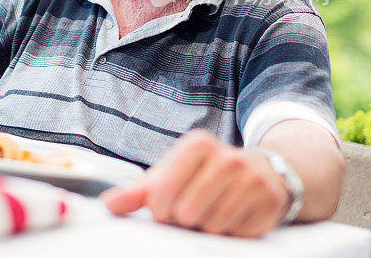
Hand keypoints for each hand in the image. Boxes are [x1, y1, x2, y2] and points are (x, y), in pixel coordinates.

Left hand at [101, 130, 289, 236]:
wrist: (261, 172)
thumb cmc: (206, 174)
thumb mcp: (171, 175)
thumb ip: (138, 191)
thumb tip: (108, 204)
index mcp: (198, 144)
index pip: (163, 189)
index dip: (160, 206)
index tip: (165, 205)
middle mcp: (227, 157)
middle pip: (187, 211)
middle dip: (185, 217)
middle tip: (192, 207)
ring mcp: (251, 179)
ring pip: (212, 225)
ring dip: (207, 224)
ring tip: (213, 208)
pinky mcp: (268, 201)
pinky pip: (236, 232)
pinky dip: (230, 230)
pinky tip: (233, 213)